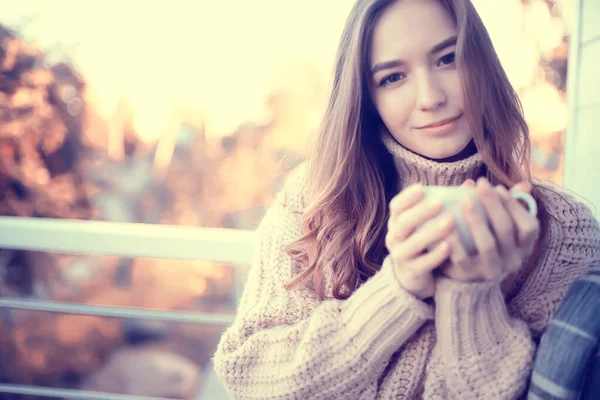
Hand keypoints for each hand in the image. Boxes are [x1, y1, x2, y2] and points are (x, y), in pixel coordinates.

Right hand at [386, 184, 456, 298]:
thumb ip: (444, 205)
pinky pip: (422, 264)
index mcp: (396, 223)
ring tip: (451, 221)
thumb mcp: (427, 224)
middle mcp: (394, 238)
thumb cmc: (425, 243)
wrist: (413, 278)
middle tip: (440, 202)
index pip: (396, 207)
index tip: (422, 188)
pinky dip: (435, 255)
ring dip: (431, 232)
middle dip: (421, 212)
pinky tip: (450, 246)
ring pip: (412, 244)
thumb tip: (470, 183)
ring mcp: (400, 256)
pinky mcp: (410, 272)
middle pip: (403, 223)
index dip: (407, 197)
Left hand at [441, 178, 539, 281]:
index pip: (528, 227)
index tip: (498, 188)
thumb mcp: (500, 225)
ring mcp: (490, 270)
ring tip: (464, 199)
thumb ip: (510, 205)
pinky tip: (447, 220)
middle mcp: (512, 262)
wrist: (465, 277)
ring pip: (487, 243)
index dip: (515, 206)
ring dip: (476, 218)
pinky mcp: (468, 275)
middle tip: (481, 184)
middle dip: (493, 204)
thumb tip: (525, 184)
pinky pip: (461, 256)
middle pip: (505, 230)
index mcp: (523, 248)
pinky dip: (455, 238)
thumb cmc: (484, 241)